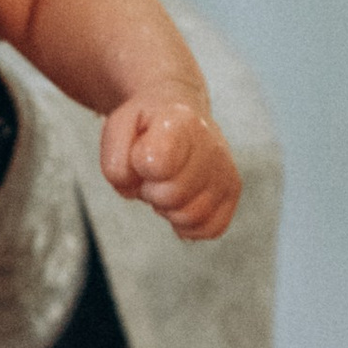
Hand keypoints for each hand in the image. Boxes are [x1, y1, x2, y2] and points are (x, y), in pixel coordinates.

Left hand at [100, 91, 240, 241]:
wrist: (181, 118)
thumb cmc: (146, 128)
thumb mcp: (118, 130)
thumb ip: (115, 162)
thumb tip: (134, 189)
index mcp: (180, 122)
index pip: (158, 163)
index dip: (139, 167)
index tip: (141, 153)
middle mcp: (211, 145)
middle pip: (171, 196)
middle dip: (151, 190)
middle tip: (152, 174)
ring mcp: (226, 170)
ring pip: (190, 216)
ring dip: (168, 208)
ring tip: (168, 184)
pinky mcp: (232, 192)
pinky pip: (210, 229)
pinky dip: (188, 224)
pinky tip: (182, 202)